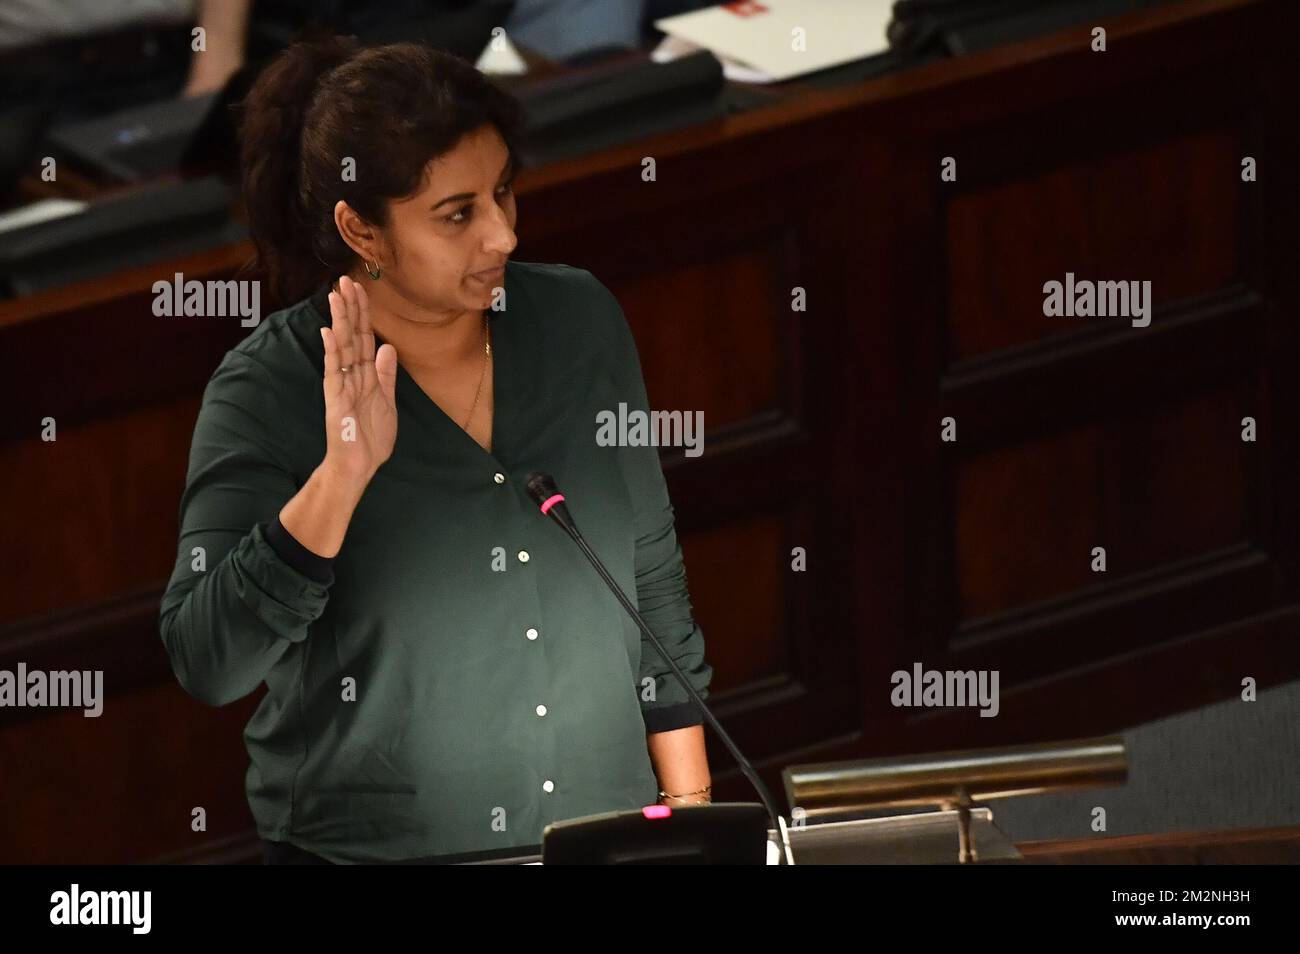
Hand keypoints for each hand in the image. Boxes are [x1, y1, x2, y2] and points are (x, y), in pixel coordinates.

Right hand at [320, 276, 397, 486]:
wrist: (359, 465)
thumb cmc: (370, 437)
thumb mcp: (386, 401)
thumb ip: (386, 374)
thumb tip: (388, 347)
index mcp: (365, 374)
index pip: (365, 337)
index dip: (364, 313)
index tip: (360, 288)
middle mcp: (351, 375)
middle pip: (352, 335)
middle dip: (350, 308)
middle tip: (346, 280)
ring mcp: (342, 385)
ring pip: (342, 347)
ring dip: (340, 321)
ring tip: (336, 296)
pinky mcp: (336, 399)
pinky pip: (334, 371)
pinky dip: (332, 352)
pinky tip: (329, 332)